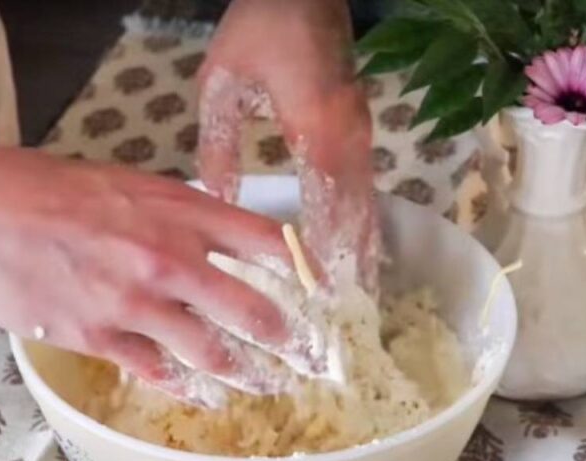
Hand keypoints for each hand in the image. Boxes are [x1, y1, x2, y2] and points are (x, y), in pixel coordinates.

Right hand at [0, 127, 308, 386]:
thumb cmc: (51, 189)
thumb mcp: (132, 185)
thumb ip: (182, 213)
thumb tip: (224, 238)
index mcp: (182, 211)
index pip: (268, 243)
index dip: (305, 271)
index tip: (326, 293)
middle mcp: (170, 257)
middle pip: (253, 309)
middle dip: (289, 341)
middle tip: (310, 359)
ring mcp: (136, 302)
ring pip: (212, 350)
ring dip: (247, 373)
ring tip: (268, 385)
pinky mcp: (100, 336)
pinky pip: (158, 370)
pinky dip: (186, 385)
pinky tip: (203, 395)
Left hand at [197, 0, 379, 290]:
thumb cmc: (259, 30)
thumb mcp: (223, 85)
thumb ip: (219, 146)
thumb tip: (219, 201)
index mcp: (315, 129)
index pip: (326, 203)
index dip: (323, 248)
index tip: (319, 288)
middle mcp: (348, 137)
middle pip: (357, 209)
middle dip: (352, 258)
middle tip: (349, 305)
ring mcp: (360, 131)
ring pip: (367, 198)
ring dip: (363, 242)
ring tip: (360, 287)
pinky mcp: (361, 125)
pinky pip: (366, 182)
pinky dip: (363, 217)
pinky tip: (359, 240)